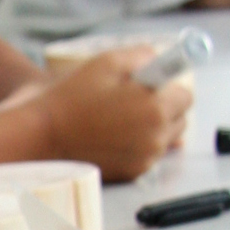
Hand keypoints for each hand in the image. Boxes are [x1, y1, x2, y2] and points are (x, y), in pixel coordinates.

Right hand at [34, 49, 193, 180]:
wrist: (43, 137)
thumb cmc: (72, 98)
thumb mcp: (107, 62)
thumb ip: (142, 56)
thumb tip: (158, 59)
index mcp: (156, 109)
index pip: (186, 96)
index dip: (168, 86)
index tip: (152, 83)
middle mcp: (156, 138)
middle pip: (180, 118)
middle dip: (164, 106)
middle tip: (132, 98)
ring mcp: (145, 158)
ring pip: (165, 137)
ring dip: (152, 126)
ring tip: (119, 118)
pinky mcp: (133, 173)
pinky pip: (148, 153)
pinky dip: (138, 143)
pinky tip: (112, 135)